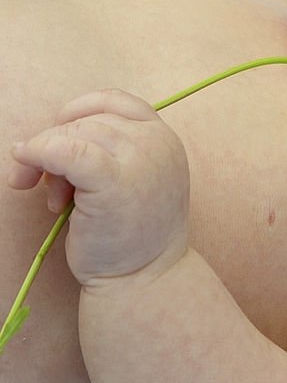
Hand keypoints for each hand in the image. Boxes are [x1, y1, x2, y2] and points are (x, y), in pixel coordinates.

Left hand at [8, 89, 189, 287]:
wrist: (143, 280)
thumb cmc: (132, 236)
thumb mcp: (133, 180)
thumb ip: (111, 152)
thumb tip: (50, 138)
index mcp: (166, 141)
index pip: (116, 102)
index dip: (80, 112)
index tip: (61, 138)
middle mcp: (158, 144)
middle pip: (88, 120)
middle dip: (56, 145)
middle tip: (44, 185)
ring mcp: (140, 160)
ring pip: (71, 135)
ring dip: (47, 161)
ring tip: (55, 200)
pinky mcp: (114, 180)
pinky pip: (62, 151)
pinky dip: (37, 155)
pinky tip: (24, 171)